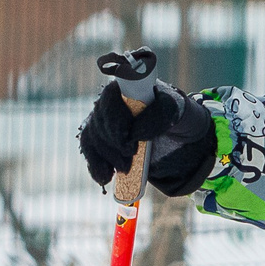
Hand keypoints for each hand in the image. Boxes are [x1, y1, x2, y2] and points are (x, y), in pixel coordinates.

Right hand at [79, 53, 205, 187]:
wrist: (173, 129)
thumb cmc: (173, 112)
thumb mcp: (173, 111)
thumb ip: (158, 116)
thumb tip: (135, 133)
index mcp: (125, 87)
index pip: (109, 99)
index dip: (115, 122)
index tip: (128, 140)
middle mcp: (108, 102)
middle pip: (99, 122)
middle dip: (113, 144)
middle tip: (130, 156)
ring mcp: (102, 121)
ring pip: (92, 138)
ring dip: (106, 157)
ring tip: (124, 170)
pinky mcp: (100, 140)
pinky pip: (91, 151)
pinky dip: (96, 166)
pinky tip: (105, 178)